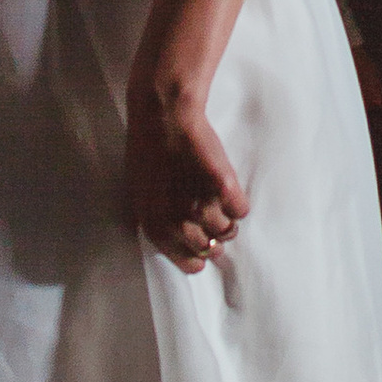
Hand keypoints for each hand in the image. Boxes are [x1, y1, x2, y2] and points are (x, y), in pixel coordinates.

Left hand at [125, 83, 249, 277]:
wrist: (163, 117)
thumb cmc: (147, 151)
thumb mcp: (140, 194)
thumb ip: (157, 221)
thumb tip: (174, 238)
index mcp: (158, 229)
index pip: (189, 263)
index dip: (198, 255)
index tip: (203, 244)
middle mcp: (181, 224)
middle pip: (212, 249)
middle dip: (214, 237)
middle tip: (214, 218)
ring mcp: (204, 207)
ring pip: (229, 230)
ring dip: (227, 218)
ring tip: (218, 197)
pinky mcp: (225, 189)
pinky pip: (241, 210)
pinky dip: (238, 201)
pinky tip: (227, 187)